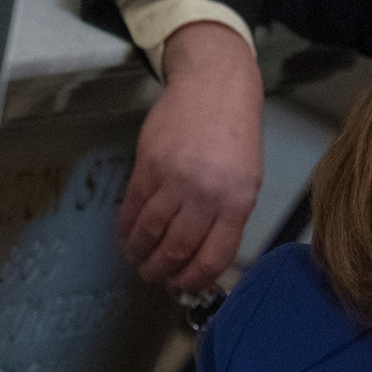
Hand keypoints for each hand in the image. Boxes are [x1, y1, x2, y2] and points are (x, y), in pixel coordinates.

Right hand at [119, 20, 263, 290]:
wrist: (215, 86)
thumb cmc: (234, 135)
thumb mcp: (246, 181)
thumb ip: (227, 218)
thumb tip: (202, 257)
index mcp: (237, 202)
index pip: (213, 256)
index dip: (193, 278)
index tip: (181, 285)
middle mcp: (206, 194)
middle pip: (177, 248)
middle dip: (161, 270)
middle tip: (152, 275)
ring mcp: (176, 179)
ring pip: (151, 231)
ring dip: (139, 252)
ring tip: (136, 258)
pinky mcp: (150, 163)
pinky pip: (134, 206)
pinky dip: (127, 226)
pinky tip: (126, 235)